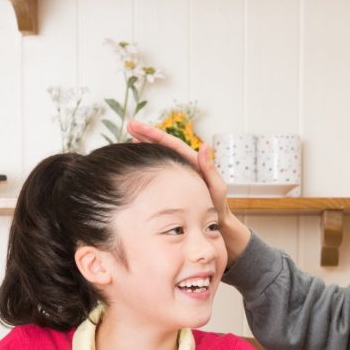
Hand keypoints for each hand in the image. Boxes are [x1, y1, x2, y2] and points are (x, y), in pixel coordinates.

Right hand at [126, 119, 250, 262]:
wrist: (217, 224)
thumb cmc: (219, 209)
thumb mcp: (217, 190)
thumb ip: (211, 170)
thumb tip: (204, 146)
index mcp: (195, 163)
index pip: (173, 144)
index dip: (155, 135)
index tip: (138, 127)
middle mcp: (186, 164)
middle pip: (164, 145)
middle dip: (147, 134)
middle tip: (130, 125)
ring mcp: (180, 173)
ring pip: (161, 155)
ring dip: (147, 145)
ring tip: (130, 138)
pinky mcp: (175, 183)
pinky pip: (160, 169)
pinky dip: (149, 162)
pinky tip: (138, 161)